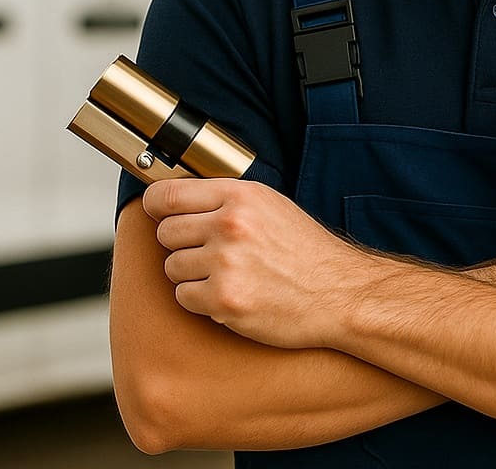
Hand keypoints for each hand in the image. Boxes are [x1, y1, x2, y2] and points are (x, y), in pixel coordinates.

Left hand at [142, 178, 374, 348]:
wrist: (339, 293)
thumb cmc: (306, 252)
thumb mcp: (271, 206)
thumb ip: (226, 200)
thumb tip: (177, 200)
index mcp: (241, 197)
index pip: (168, 195)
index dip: (156, 206)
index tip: (158, 213)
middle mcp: (230, 225)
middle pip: (165, 233)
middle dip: (181, 245)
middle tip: (208, 253)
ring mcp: (226, 264)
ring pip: (173, 267)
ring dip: (192, 275)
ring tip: (227, 276)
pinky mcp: (224, 300)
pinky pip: (184, 297)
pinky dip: (202, 301)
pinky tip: (230, 295)